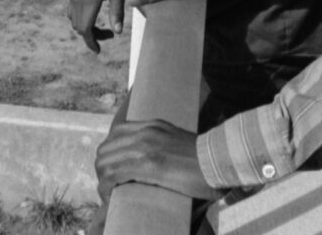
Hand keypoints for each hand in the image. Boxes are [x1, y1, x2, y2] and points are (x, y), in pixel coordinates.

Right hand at [68, 0, 124, 53]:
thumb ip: (117, 12)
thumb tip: (117, 32)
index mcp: (89, 1)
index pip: (85, 30)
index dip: (91, 42)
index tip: (98, 50)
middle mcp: (78, 0)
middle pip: (79, 28)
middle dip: (91, 36)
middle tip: (108, 35)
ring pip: (74, 21)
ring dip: (85, 28)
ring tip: (100, 27)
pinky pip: (71, 12)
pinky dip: (79, 19)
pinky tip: (91, 15)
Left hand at [94, 118, 217, 200]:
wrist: (219, 161)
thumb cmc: (204, 159)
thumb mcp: (178, 141)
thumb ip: (162, 144)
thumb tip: (153, 162)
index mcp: (152, 125)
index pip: (116, 133)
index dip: (109, 153)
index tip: (112, 168)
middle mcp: (144, 132)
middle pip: (106, 148)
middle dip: (102, 168)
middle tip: (108, 184)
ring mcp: (144, 147)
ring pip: (105, 162)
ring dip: (102, 180)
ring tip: (107, 193)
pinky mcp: (147, 164)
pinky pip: (114, 175)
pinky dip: (106, 187)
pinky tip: (110, 196)